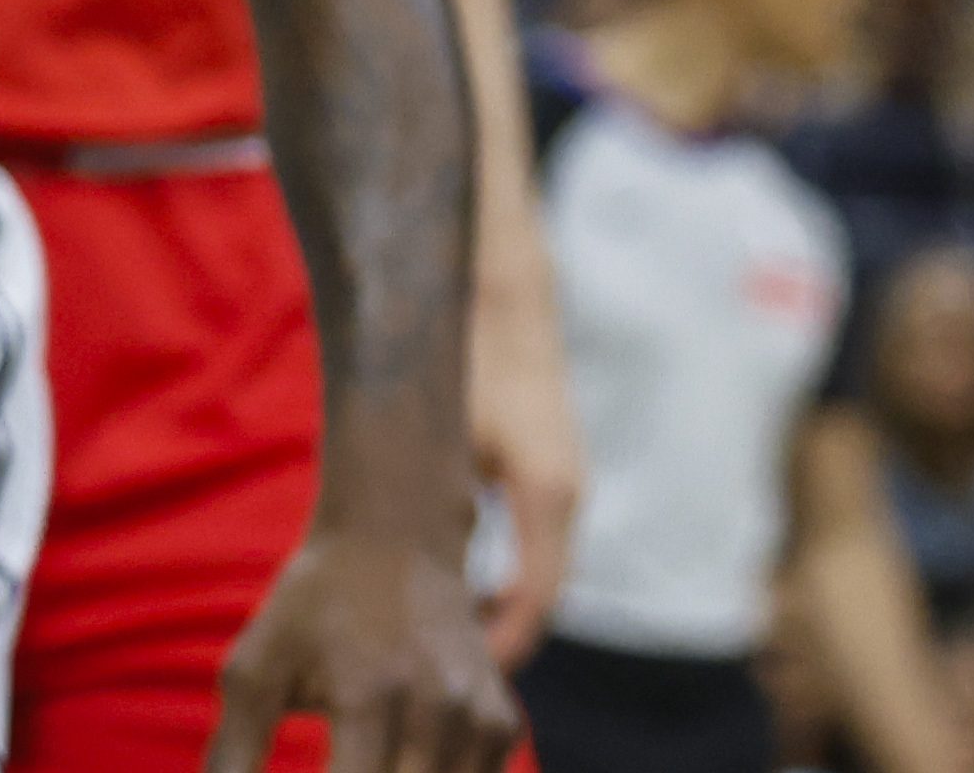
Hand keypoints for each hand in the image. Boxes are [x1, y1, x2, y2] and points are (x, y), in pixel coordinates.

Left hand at [214, 527, 523, 772]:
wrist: (398, 541)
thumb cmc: (315, 607)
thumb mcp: (257, 665)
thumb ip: (235, 746)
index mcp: (367, 693)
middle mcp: (433, 708)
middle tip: (341, 757)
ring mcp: (476, 718)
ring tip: (362, 749)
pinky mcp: (502, 724)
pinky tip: (402, 755)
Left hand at [464, 250, 584, 666]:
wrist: (503, 299)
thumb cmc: (467, 360)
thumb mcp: (445, 438)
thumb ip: (438, 505)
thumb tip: (409, 574)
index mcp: (545, 495)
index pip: (534, 601)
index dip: (497, 646)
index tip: (456, 673)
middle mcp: (565, 497)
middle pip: (539, 597)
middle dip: (495, 639)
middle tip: (441, 674)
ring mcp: (563, 486)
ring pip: (538, 574)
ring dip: (499, 610)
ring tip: (444, 643)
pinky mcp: (549, 475)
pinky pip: (534, 547)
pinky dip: (505, 578)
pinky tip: (458, 590)